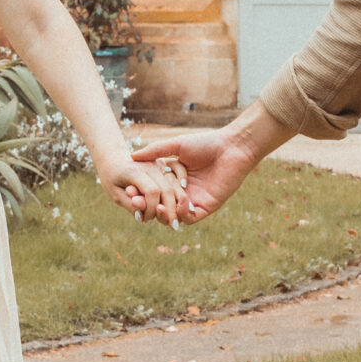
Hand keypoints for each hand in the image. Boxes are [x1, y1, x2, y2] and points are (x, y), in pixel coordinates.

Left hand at [97, 150, 182, 226]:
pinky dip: (179, 193)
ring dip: (177, 204)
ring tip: (177, 220)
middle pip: (167, 188)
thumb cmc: (111, 177)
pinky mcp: (163, 167)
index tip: (144, 220)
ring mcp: (158, 165)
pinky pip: (175, 180)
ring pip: (174, 185)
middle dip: (170, 210)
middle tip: (173, 226)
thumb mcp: (114, 193)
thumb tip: (143, 218)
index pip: (151, 191)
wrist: (113, 156)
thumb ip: (129, 205)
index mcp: (135, 171)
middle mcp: (150, 165)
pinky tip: (180, 206)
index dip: (151, 208)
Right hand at [128, 126, 258, 222]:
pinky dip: (181, 215)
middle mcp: (183, 191)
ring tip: (154, 206)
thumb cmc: (206, 143)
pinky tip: (176, 205)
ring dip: (163, 214)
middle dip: (148, 206)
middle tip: (136, 203)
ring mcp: (194, 200)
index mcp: (175, 178)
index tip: (128, 191)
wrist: (231, 148)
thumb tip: (131, 156)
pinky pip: (190, 218)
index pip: (154, 190)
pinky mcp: (207, 207)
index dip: (141, 193)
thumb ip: (155, 151)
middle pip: (161, 205)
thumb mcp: (176, 145)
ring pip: (173, 215)